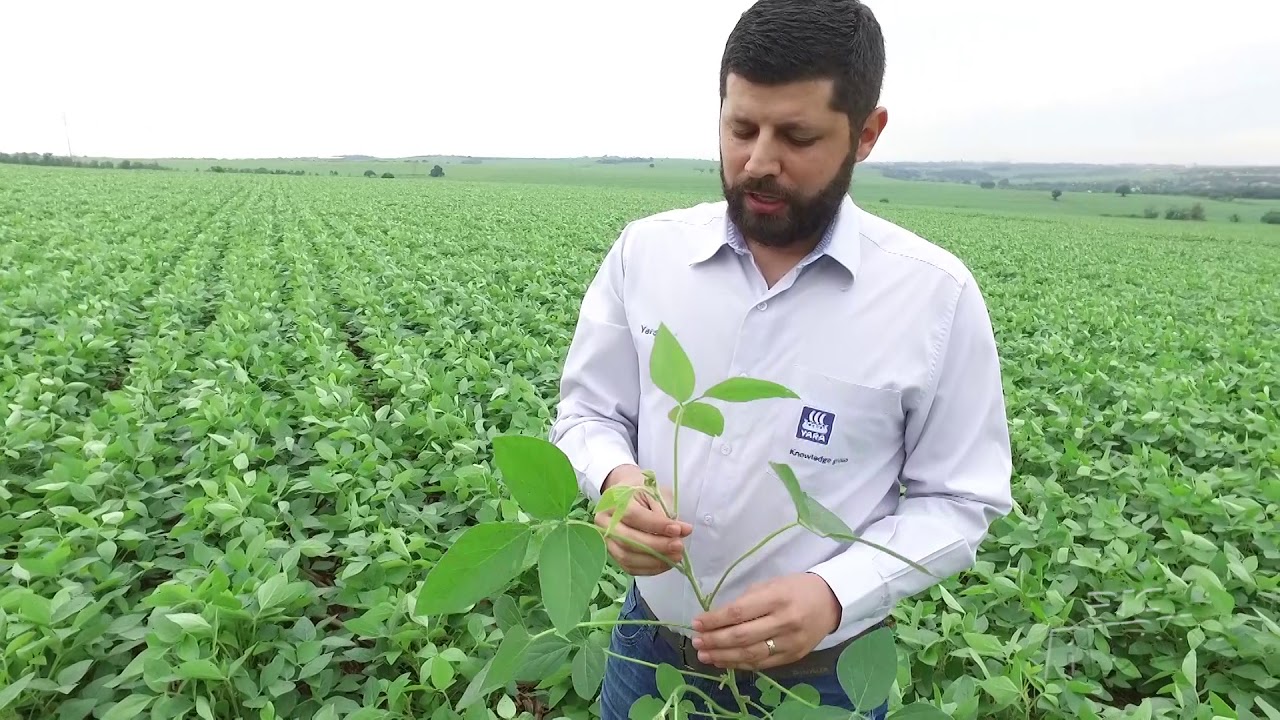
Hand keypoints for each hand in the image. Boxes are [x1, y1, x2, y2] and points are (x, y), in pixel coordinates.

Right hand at [595, 464, 692, 575]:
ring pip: (627, 558)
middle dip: (656, 546)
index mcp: (613, 501)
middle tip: (679, 546)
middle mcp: (603, 523)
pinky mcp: (612, 555)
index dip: (656, 525)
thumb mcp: (654, 493)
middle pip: (628, 541)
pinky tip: (666, 563)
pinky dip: (650, 569)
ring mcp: (606, 541)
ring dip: (654, 561)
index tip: (678, 530)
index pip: (634, 516)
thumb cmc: (641, 493)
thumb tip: (683, 531)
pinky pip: (630, 568)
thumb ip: (666, 512)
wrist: (624, 497)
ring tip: (676, 556)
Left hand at [690, 573, 841, 670]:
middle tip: (696, 641)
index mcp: (776, 598)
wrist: (830, 601)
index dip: (714, 620)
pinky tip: (724, 661)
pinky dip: (740, 664)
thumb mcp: (771, 585)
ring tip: (704, 655)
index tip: (697, 622)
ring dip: (723, 657)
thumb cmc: (796, 588)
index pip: (738, 612)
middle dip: (714, 640)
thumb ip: (746, 601)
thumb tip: (717, 618)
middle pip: (742, 636)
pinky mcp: (793, 657)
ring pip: (750, 655)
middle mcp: (784, 622)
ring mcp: (790, 643)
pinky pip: (762, 664)